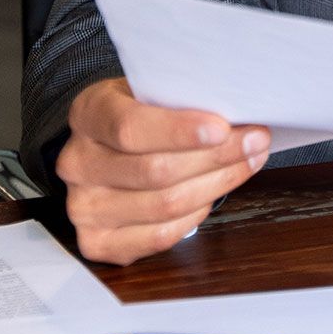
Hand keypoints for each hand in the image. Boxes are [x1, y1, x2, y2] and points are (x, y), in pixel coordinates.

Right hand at [58, 77, 269, 264]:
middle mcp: (77, 163)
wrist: (104, 148)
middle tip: (256, 141)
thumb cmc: (139, 113)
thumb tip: (238, 113)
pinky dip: (196, 215)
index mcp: (87, 114)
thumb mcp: (149, 90)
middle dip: (216, 157)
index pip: (129, 127)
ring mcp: (82, 208)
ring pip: (163, 205)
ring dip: (217, 184)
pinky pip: (159, 236)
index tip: (222, 127)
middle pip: (155, 170)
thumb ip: (179, 99)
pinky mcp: (96, 243)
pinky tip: (215, 191)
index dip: (178, 130)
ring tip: (249, 161)